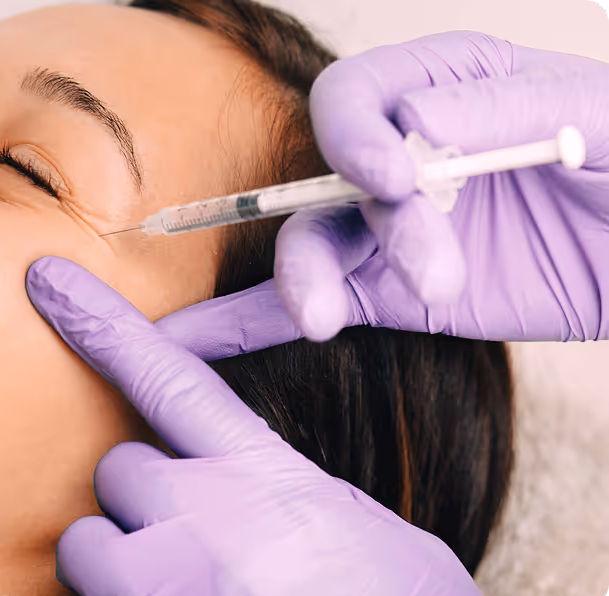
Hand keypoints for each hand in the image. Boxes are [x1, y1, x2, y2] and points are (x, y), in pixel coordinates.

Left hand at [27, 257, 486, 595]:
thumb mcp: (357, 531)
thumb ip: (285, 491)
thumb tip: (245, 486)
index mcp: (266, 479)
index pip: (167, 378)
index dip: (100, 325)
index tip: (47, 283)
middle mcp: (202, 521)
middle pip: (120, 470)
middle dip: (143, 499)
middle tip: (194, 543)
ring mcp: (160, 586)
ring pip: (87, 543)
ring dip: (118, 562)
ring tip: (178, 591)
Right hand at [160, 31, 608, 358]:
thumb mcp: (596, 118)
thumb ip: (508, 111)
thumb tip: (412, 124)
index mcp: (440, 86)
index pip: (357, 97)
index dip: (354, 134)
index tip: (390, 179)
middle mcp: (401, 155)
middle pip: (328, 179)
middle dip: (364, 226)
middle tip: (432, 270)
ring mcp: (390, 228)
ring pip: (313, 245)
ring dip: (311, 282)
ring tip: (333, 322)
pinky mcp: (394, 292)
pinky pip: (323, 301)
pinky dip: (253, 322)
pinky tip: (195, 341)